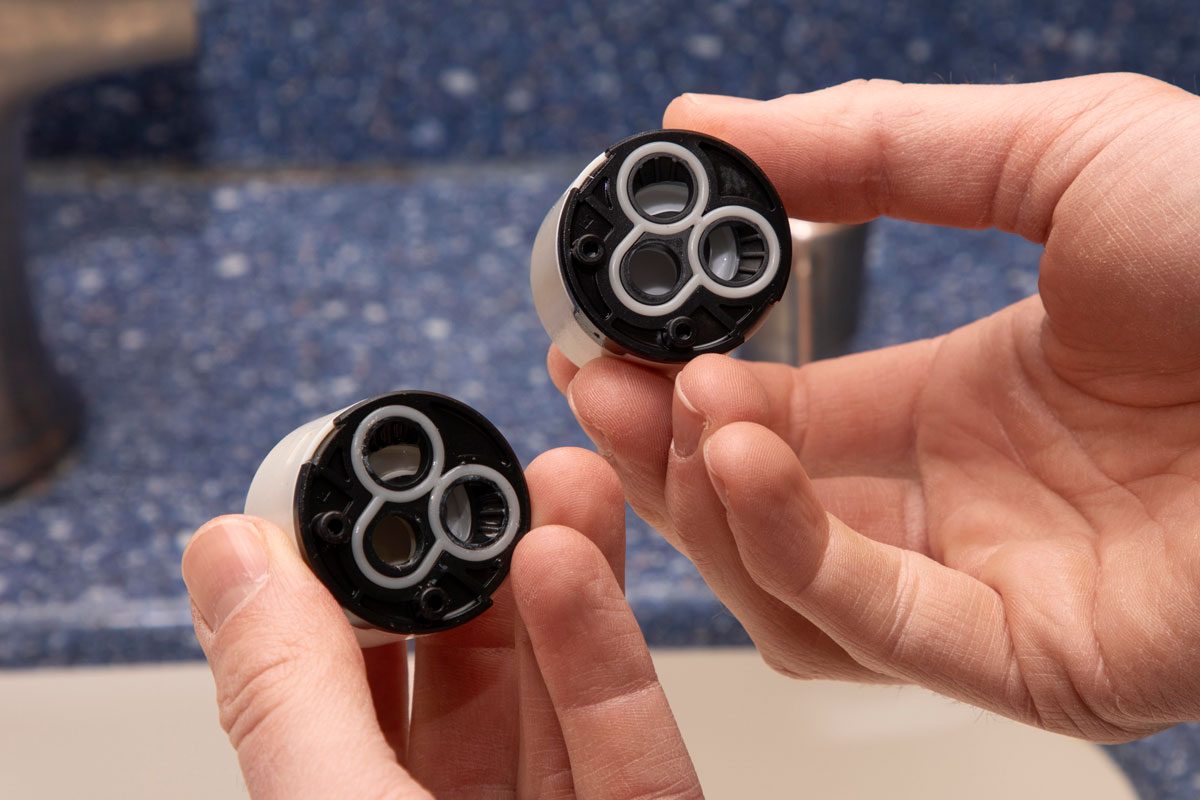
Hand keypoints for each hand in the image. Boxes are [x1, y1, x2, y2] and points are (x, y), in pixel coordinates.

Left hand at [181, 448, 699, 797]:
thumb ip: (289, 695)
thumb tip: (226, 557)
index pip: (344, 680)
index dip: (353, 577)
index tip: (363, 492)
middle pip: (465, 666)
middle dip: (473, 557)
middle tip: (480, 471)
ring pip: (554, 678)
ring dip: (555, 566)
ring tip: (553, 477)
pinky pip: (627, 719)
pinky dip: (604, 636)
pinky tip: (578, 557)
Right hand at [552, 73, 1199, 741]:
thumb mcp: (1049, 152)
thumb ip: (867, 146)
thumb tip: (707, 128)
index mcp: (959, 403)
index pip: (779, 416)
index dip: (683, 381)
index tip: (606, 333)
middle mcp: (961, 507)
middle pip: (762, 509)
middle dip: (663, 445)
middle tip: (595, 377)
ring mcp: (991, 589)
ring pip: (789, 584)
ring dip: (706, 498)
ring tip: (668, 404)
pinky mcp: (1031, 659)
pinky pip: (872, 624)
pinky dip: (788, 545)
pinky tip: (738, 456)